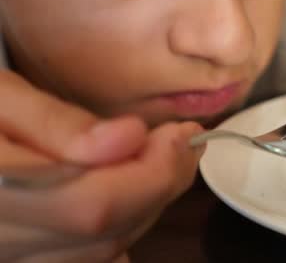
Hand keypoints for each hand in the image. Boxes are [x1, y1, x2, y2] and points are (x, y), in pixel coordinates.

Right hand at [0, 71, 204, 262]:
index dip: (152, 173)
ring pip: (100, 253)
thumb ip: (56, 123)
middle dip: (160, 186)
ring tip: (160, 162)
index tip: (181, 133)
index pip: (91, 205)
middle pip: (103, 233)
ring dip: (145, 208)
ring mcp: (8, 255)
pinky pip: (82, 261)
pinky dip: (117, 232)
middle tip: (182, 143)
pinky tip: (128, 196)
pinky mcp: (19, 256)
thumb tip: (130, 139)